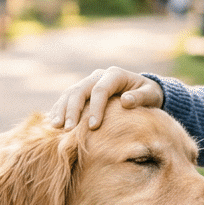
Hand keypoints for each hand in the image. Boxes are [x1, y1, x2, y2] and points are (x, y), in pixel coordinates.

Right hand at [48, 67, 163, 129]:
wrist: (142, 90)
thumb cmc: (149, 94)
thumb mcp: (151, 94)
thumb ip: (141, 97)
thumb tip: (125, 101)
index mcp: (115, 75)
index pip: (100, 90)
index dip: (95, 108)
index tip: (93, 127)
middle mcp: (98, 76)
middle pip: (80, 90)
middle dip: (72, 110)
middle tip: (68, 129)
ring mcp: (88, 83)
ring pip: (69, 94)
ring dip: (60, 110)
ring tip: (55, 127)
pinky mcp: (82, 92)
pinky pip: (66, 99)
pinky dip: (58, 110)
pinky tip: (52, 124)